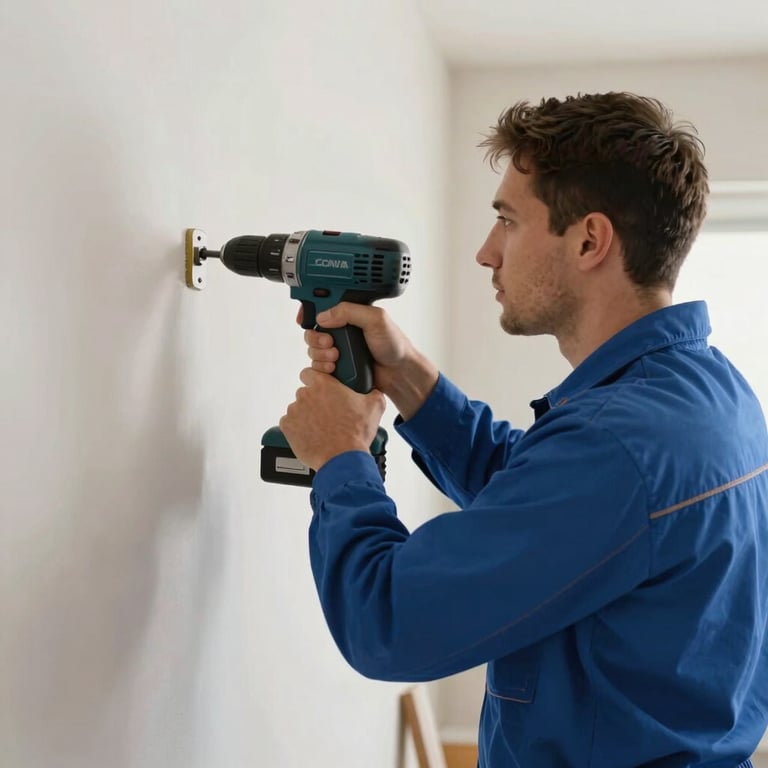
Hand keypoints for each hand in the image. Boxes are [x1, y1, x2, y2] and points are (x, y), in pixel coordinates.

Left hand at [279, 367, 385, 470]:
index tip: (321, 389)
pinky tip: (312, 435)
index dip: (315, 380)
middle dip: (314, 401)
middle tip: (327, 414)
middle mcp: (306, 395)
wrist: (342, 458)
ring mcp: (294, 411)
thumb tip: (373, 390)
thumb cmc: (355, 433)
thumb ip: (373, 392)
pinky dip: (298, 429)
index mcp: (324, 385)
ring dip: (306, 416)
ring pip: (298, 409)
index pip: (310, 373)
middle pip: (305, 393)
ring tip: (321, 428)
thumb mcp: (374, 407)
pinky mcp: (287, 427)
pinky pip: (290, 424)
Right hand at [298, 303, 438, 419]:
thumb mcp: (375, 319)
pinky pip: (318, 365)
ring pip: (313, 348)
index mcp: (350, 313)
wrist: (398, 372)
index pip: (322, 306)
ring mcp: (338, 347)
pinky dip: (321, 367)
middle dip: (315, 337)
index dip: (310, 310)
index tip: (305, 317)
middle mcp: (341, 329)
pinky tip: (334, 368)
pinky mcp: (337, 365)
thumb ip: (350, 311)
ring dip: (319, 353)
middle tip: (330, 342)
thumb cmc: (394, 344)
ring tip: (336, 357)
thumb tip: (324, 316)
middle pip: (312, 329)